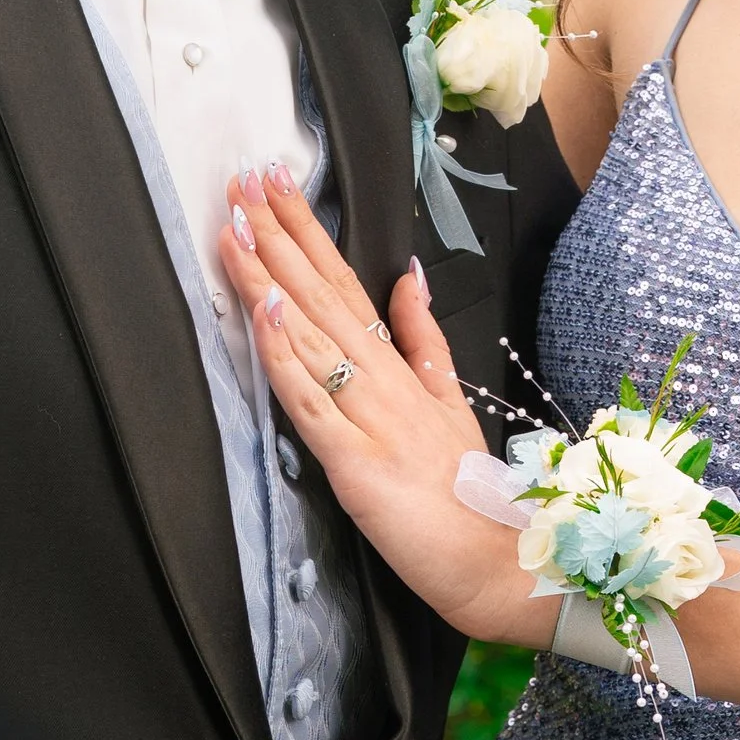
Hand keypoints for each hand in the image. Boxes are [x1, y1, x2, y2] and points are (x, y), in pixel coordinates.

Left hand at [219, 166, 556, 648]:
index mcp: (401, 369)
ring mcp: (370, 417)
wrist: (500, 561)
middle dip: (281, 233)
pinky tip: (264, 310)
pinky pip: (311, 400)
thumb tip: (409, 276)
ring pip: (309, 333)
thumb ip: (425, 339)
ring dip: (269, 275)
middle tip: (247, 177)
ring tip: (239, 223)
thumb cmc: (471, 495)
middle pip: (323, 293)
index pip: (346, 284)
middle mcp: (383, 382)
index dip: (310, 233)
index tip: (279, 187)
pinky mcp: (354, 462)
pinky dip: (284, 354)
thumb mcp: (450, 402)